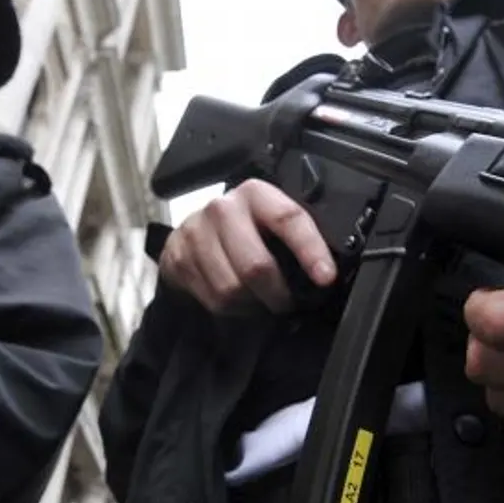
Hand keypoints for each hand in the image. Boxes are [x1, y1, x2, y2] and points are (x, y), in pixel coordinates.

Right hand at [158, 180, 336, 313]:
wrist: (193, 233)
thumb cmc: (245, 230)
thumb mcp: (270, 221)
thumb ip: (295, 238)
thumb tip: (327, 273)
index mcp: (255, 194)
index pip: (287, 218)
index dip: (310, 250)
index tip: (326, 277)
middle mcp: (222, 208)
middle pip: (256, 265)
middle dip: (278, 294)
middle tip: (288, 303)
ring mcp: (195, 232)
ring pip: (232, 288)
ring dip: (252, 304)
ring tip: (260, 300)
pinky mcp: (177, 256)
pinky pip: (212, 298)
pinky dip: (231, 308)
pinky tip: (238, 300)